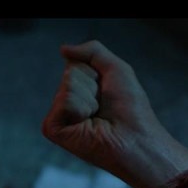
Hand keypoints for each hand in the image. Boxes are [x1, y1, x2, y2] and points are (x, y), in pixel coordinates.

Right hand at [42, 40, 166, 176]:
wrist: (135, 138)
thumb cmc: (131, 109)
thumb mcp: (116, 69)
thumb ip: (92, 51)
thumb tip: (63, 49)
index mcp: (80, 90)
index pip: (76, 63)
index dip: (97, 73)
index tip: (108, 92)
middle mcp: (67, 102)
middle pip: (71, 72)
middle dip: (92, 85)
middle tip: (103, 107)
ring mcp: (58, 116)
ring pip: (68, 84)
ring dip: (90, 98)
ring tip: (97, 116)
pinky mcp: (52, 128)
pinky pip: (63, 101)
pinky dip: (81, 108)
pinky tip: (88, 124)